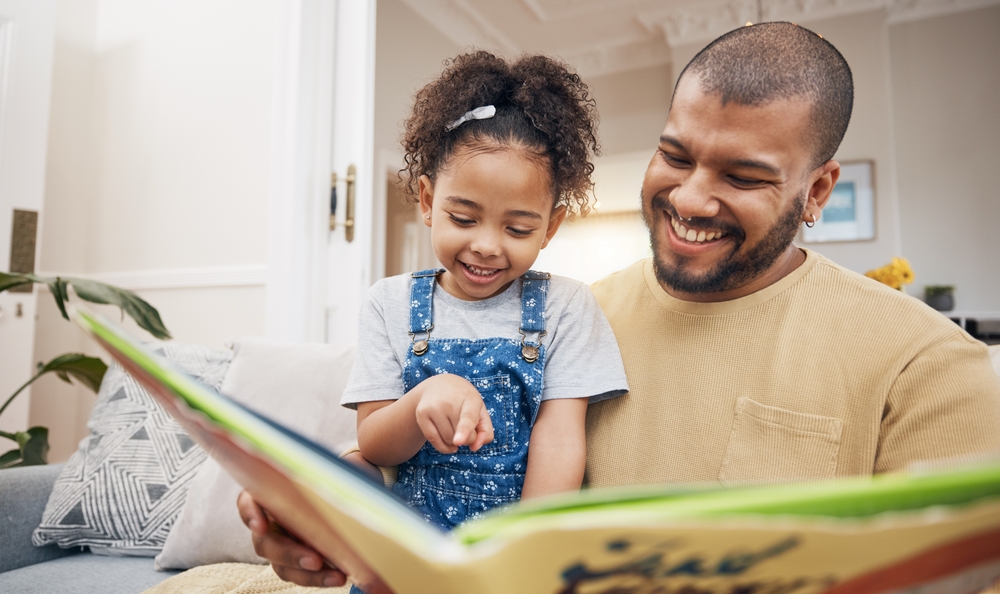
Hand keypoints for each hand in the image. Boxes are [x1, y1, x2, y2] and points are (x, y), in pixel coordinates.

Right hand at [237, 490, 393, 592]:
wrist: (333, 492)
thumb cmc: (321, 478)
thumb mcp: (320, 473)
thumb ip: (323, 476)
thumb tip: (348, 477)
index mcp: (265, 495)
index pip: (247, 504)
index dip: (251, 515)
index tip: (262, 526)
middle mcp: (267, 523)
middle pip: (266, 544)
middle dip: (290, 554)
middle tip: (315, 560)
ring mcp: (278, 545)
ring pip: (282, 566)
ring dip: (308, 574)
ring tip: (336, 576)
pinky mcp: (292, 561)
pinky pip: (299, 574)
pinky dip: (319, 578)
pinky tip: (339, 577)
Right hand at [414, 374, 493, 453]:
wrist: (439, 385)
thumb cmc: (464, 402)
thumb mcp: (480, 411)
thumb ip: (486, 432)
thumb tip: (475, 447)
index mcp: (470, 398)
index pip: (468, 417)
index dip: (464, 430)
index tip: (458, 441)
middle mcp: (449, 401)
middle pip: (462, 437)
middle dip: (467, 438)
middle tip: (465, 424)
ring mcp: (433, 407)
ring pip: (448, 440)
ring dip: (455, 442)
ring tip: (455, 427)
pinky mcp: (421, 414)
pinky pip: (433, 440)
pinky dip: (443, 446)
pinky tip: (448, 440)